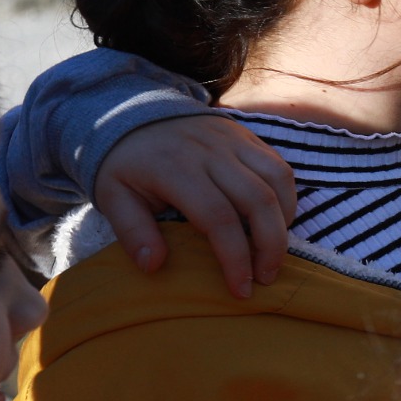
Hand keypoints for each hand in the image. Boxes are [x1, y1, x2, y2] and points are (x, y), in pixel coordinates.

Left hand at [93, 115, 296, 299]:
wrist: (133, 112)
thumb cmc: (125, 164)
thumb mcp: (113, 196)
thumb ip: (132, 231)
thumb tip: (154, 266)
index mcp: (176, 169)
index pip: (218, 218)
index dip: (234, 257)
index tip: (240, 289)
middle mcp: (211, 152)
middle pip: (258, 201)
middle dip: (270, 246)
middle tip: (265, 278)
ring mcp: (234, 141)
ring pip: (278, 181)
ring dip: (284, 223)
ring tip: (274, 253)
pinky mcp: (248, 137)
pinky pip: (280, 168)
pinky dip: (287, 199)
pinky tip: (277, 222)